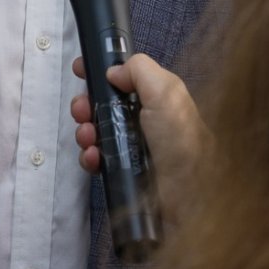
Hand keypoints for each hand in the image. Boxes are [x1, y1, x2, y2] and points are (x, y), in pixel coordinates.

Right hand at [71, 53, 208, 190]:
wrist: (188, 199)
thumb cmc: (180, 141)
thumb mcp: (166, 93)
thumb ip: (139, 70)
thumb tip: (113, 72)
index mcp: (157, 98)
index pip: (124, 78)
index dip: (102, 72)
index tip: (80, 70)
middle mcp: (143, 120)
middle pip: (103, 103)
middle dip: (86, 103)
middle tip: (81, 110)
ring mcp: (131, 147)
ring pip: (96, 130)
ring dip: (85, 130)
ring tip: (88, 137)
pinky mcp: (122, 171)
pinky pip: (97, 158)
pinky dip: (90, 156)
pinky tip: (94, 158)